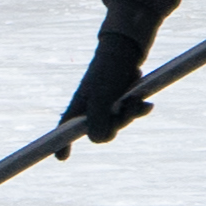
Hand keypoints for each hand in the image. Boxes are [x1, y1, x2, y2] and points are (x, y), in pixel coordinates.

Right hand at [58, 31, 150, 156]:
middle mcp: (90, 106)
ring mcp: (105, 103)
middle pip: (103, 130)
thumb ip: (99, 121)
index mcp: (78, 106)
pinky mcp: (119, 98)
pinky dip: (139, 106)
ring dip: (132, 110)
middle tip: (129, 103)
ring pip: (120, 122)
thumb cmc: (109, 71)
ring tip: (137, 92)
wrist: (127, 47)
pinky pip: (130, 112)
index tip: (60, 158)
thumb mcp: (103, 98)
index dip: (62, 144)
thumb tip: (98, 140)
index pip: (65, 130)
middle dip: (120, 121)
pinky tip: (145, 99)